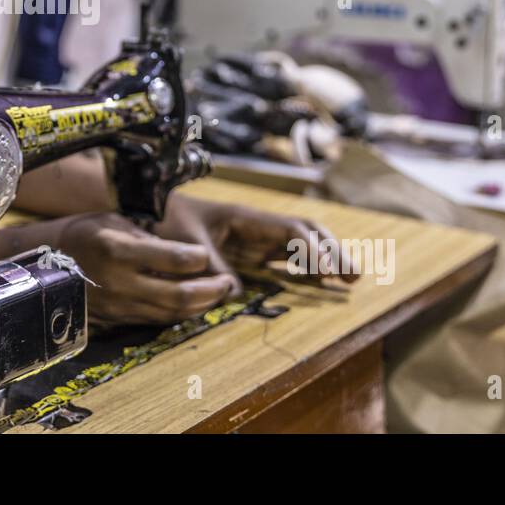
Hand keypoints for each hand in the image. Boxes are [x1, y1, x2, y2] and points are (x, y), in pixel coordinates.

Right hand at [52, 212, 237, 326]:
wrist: (44, 264)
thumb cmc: (84, 234)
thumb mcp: (114, 221)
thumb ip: (149, 238)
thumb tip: (184, 255)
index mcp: (117, 249)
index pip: (173, 259)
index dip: (198, 258)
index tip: (205, 255)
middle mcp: (119, 281)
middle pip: (178, 294)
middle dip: (210, 290)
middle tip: (226, 283)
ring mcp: (118, 304)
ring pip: (171, 313)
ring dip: (200, 306)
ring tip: (216, 293)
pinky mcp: (118, 318)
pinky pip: (156, 319)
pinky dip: (180, 313)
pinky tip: (193, 303)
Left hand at [155, 192, 360, 287]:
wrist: (151, 210)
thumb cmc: (168, 221)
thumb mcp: (185, 244)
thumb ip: (209, 266)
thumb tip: (234, 295)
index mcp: (246, 217)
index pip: (291, 229)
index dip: (312, 249)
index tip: (327, 272)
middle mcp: (258, 225)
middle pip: (307, 232)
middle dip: (333, 250)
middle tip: (354, 276)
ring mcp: (256, 236)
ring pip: (303, 243)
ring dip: (327, 258)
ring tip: (350, 280)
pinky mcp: (251, 250)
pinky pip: (287, 256)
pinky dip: (309, 267)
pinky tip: (323, 282)